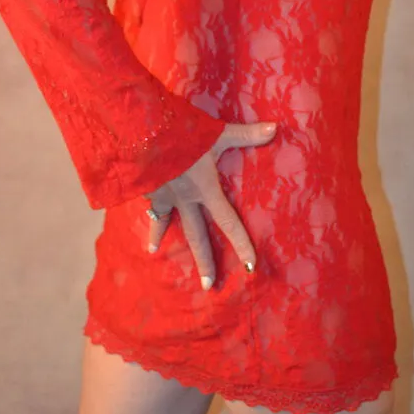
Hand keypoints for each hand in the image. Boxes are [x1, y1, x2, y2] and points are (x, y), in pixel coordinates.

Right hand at [142, 121, 277, 290]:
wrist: (142, 132)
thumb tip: (276, 128)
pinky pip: (146, 202)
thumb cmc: (183, 132)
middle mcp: (185, 199)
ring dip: (159, 237)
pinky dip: (142, 208)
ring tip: (153, 252)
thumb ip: (246, 134)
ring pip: (164, 222)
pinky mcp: (143, 187)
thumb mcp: (217, 133)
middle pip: (197, 236)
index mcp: (206, 190)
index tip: (250, 267)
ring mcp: (162, 195)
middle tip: (208, 286)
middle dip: (204, 261)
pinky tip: (137, 208)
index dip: (241, 245)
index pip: (229, 223)